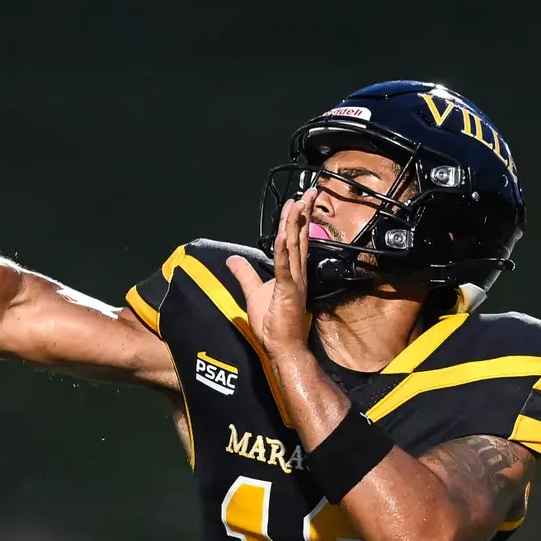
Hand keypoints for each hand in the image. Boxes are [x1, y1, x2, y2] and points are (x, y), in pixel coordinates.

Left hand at [229, 187, 315, 358]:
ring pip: (294, 247)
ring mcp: (294, 282)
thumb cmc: (273, 325)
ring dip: (295, 224)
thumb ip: (244, 274)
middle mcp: (297, 274)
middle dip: (302, 214)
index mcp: (291, 273)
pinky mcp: (288, 292)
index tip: (297, 202)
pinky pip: (284, 267)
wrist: (283, 348)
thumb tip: (232, 259)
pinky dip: (282, 250)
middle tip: (307, 192)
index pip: (294, 241)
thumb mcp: (253, 293)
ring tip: (297, 204)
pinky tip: (282, 235)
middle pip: (299, 238)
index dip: (296, 221)